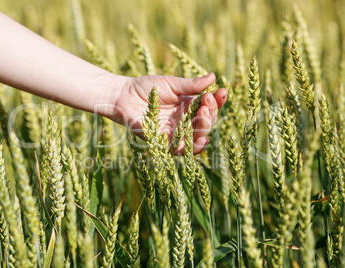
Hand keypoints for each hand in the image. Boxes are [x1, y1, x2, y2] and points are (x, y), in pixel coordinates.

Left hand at [111, 73, 227, 153]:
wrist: (124, 96)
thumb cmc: (147, 88)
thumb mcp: (171, 84)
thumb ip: (191, 85)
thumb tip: (213, 77)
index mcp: (189, 106)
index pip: (210, 107)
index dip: (218, 101)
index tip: (222, 92)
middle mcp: (185, 121)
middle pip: (207, 123)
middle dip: (211, 113)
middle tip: (207, 102)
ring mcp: (176, 133)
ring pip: (197, 138)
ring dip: (204, 128)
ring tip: (204, 114)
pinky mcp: (164, 143)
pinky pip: (180, 149)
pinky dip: (191, 147)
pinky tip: (200, 139)